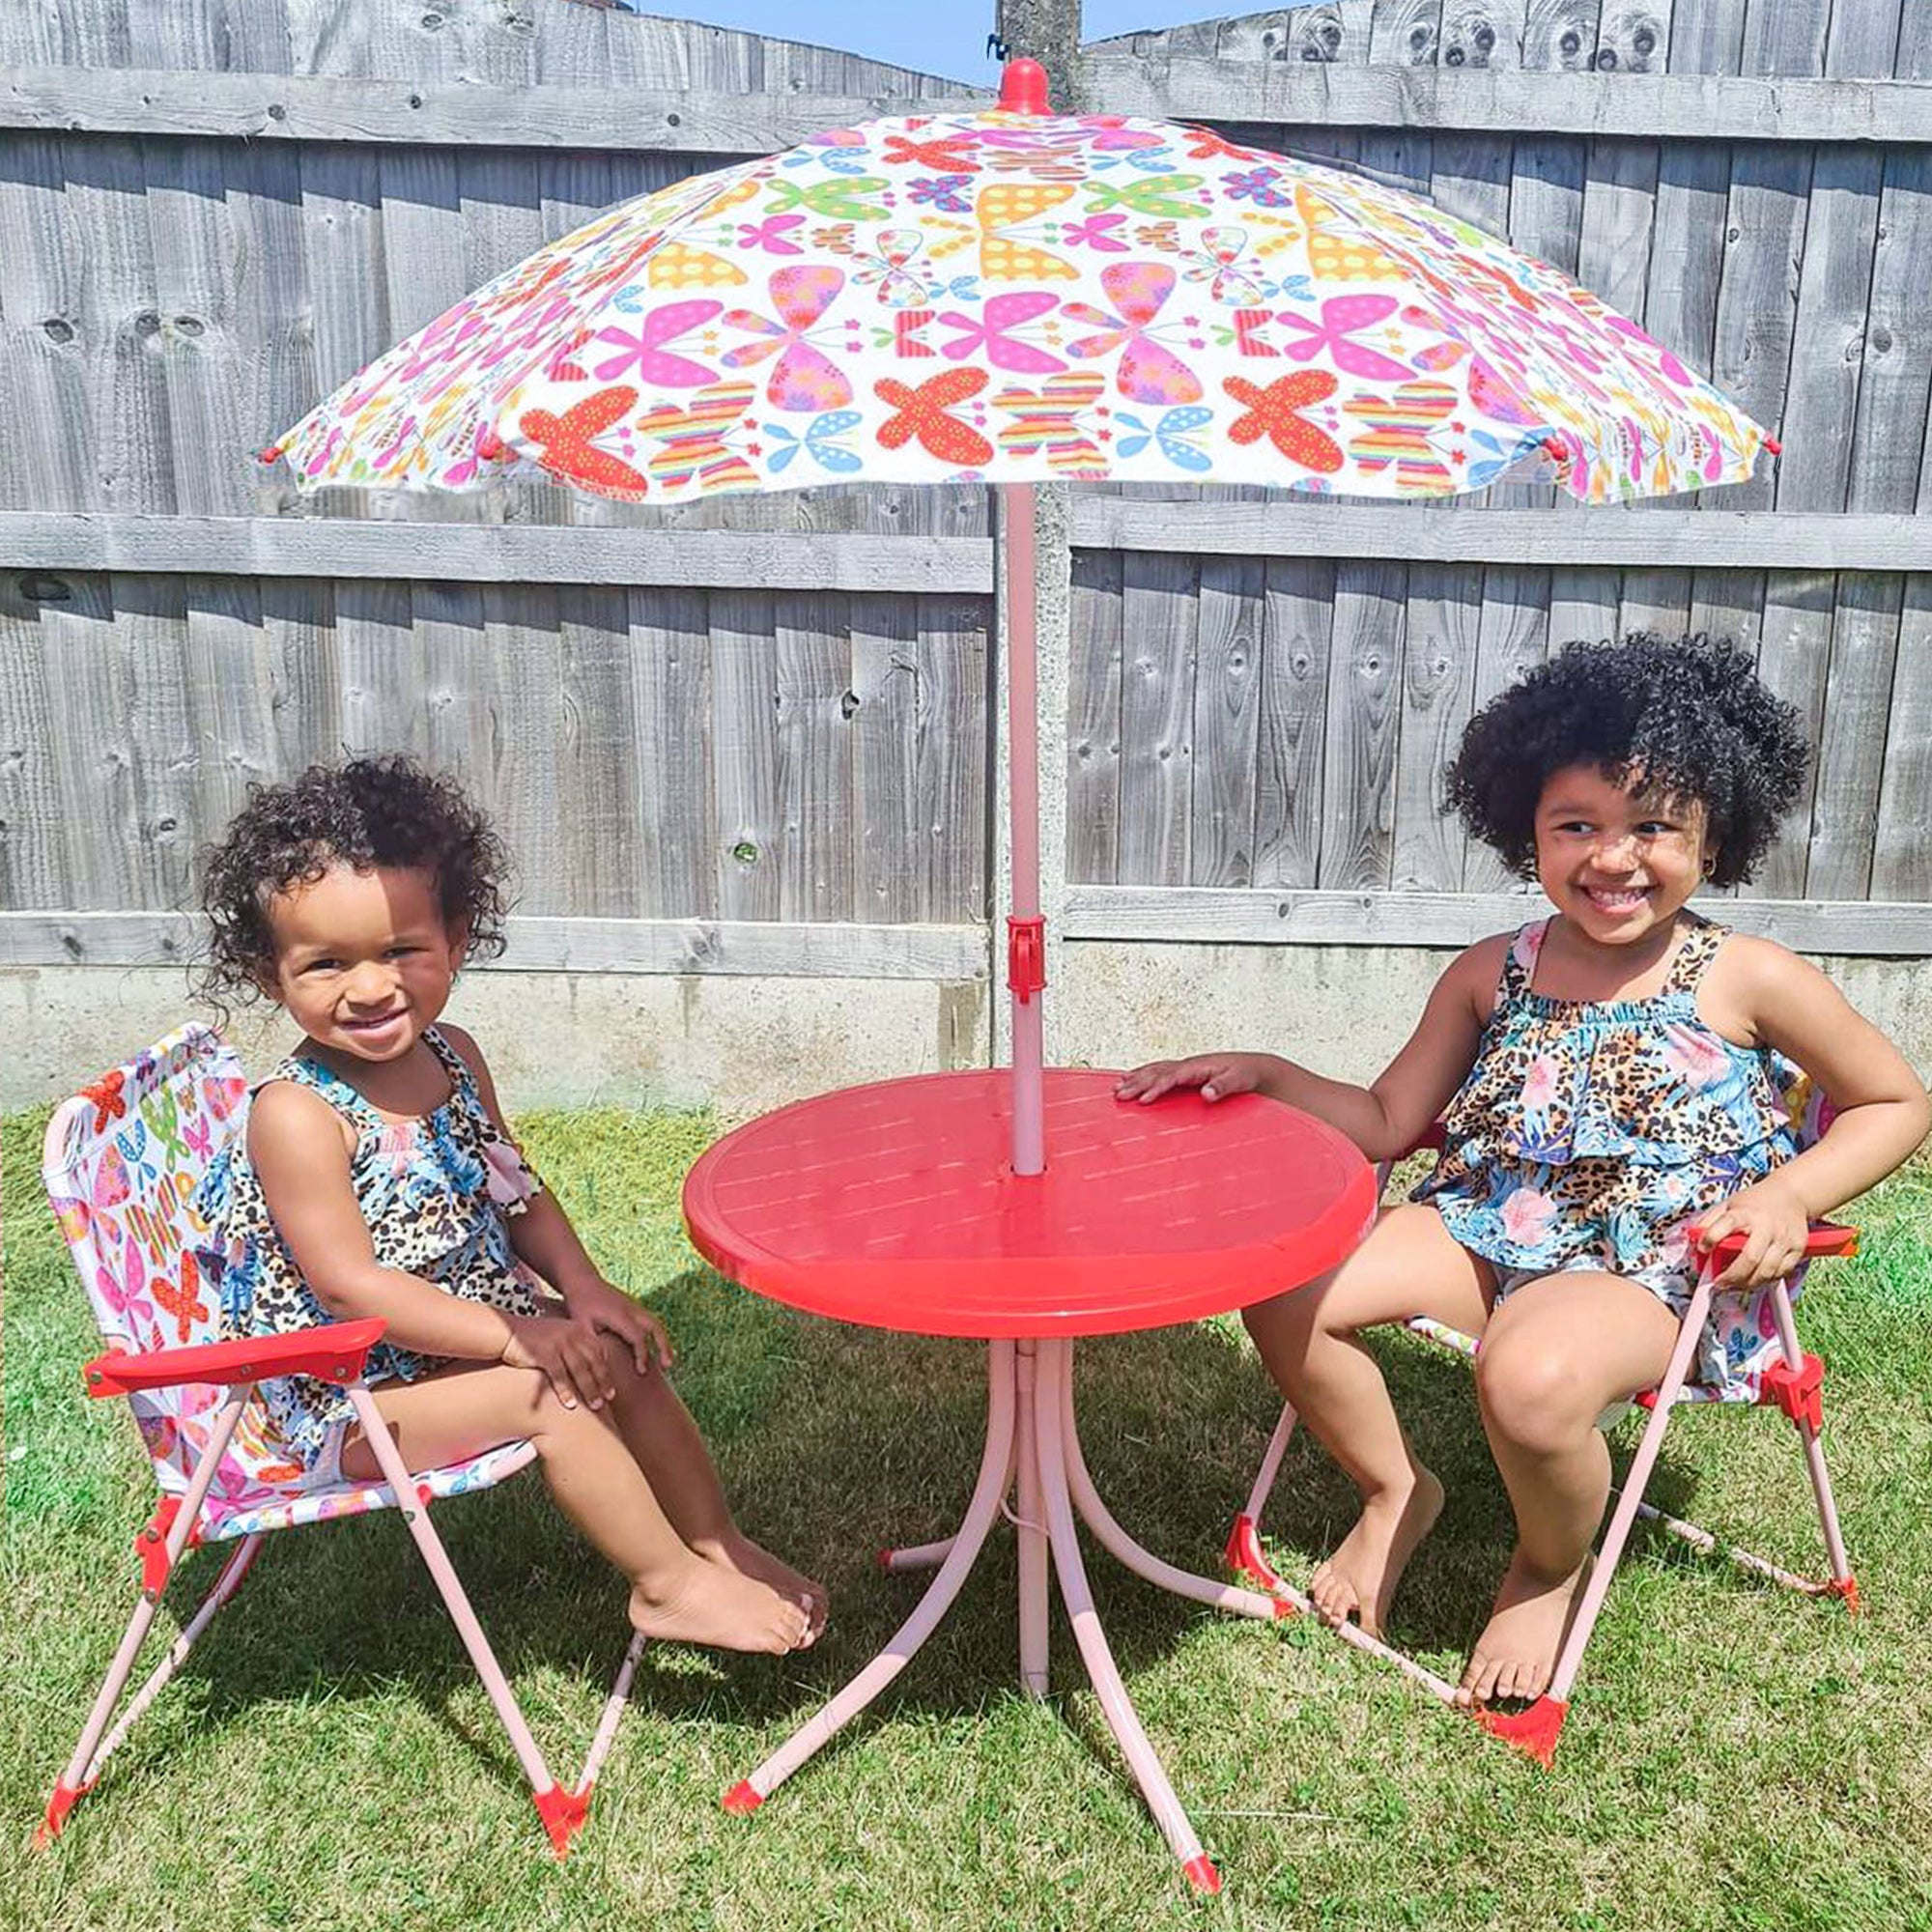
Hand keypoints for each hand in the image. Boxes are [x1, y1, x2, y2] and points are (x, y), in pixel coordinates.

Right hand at [500, 1311, 616, 1410]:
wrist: (505, 1332)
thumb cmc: (533, 1338)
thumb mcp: (558, 1334)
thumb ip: (574, 1345)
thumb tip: (589, 1364)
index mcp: (577, 1329)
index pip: (598, 1351)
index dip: (606, 1370)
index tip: (612, 1387)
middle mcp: (571, 1334)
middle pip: (592, 1361)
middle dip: (602, 1381)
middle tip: (609, 1399)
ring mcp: (558, 1342)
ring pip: (579, 1370)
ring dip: (589, 1389)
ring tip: (595, 1405)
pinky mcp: (544, 1353)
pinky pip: (559, 1375)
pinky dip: (566, 1391)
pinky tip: (571, 1404)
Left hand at [563, 1275, 673, 1375]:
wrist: (582, 1280)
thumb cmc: (580, 1304)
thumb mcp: (580, 1325)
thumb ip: (590, 1344)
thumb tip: (597, 1365)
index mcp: (620, 1316)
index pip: (638, 1338)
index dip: (642, 1355)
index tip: (642, 1372)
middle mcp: (632, 1310)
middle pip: (656, 1328)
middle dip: (664, 1347)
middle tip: (668, 1366)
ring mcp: (635, 1307)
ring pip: (657, 1324)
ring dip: (664, 1342)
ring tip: (668, 1362)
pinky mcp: (634, 1307)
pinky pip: (651, 1322)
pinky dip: (657, 1335)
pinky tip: (656, 1349)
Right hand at [1115, 1052, 1281, 1105]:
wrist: (1254, 1067)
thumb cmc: (1246, 1074)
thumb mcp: (1239, 1081)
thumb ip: (1222, 1086)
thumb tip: (1206, 1093)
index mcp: (1198, 1067)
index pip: (1171, 1077)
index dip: (1156, 1088)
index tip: (1142, 1100)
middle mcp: (1188, 1065)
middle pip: (1157, 1072)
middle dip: (1137, 1083)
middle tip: (1119, 1095)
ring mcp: (1185, 1067)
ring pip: (1154, 1070)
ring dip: (1135, 1078)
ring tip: (1117, 1087)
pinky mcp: (1185, 1073)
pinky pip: (1159, 1072)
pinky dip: (1143, 1075)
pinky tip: (1132, 1078)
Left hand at [1693, 1179, 1811, 1288]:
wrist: (1791, 1195)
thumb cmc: (1755, 1203)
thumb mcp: (1728, 1204)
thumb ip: (1710, 1221)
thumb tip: (1693, 1239)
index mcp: (1745, 1213)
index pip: (1725, 1225)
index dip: (1710, 1239)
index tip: (1702, 1249)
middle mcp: (1766, 1226)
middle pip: (1750, 1258)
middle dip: (1733, 1277)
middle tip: (1720, 1284)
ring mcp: (1784, 1239)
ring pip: (1767, 1271)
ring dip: (1748, 1284)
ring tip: (1735, 1286)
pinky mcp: (1798, 1249)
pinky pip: (1781, 1273)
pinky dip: (1766, 1281)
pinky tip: (1754, 1280)